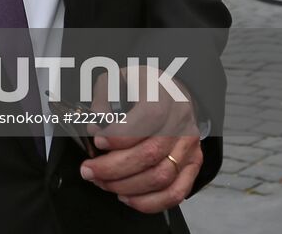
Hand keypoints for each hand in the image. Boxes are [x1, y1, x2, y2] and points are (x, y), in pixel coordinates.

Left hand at [79, 71, 202, 213]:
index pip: (147, 118)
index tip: (97, 140)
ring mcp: (189, 146)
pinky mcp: (193, 164)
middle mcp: (181, 122)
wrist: (172, 91)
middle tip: (89, 170)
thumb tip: (96, 123)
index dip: (119, 135)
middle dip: (113, 168)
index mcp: (163, 96)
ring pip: (161, 177)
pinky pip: (176, 192)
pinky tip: (126, 196)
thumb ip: (103, 97)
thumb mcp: (118, 78)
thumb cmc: (141, 87)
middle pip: (150, 154)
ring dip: (126, 186)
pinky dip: (150, 201)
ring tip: (102, 182)